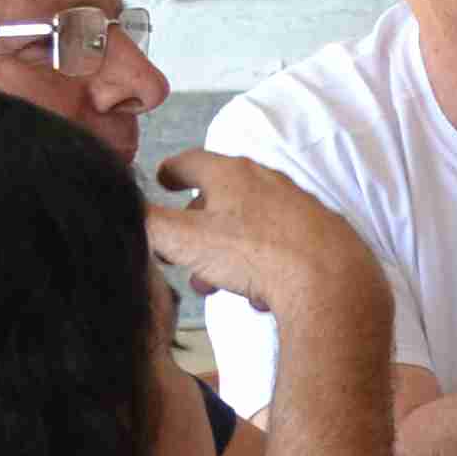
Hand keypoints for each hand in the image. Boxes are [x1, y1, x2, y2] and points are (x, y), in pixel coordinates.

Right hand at [148, 151, 389, 332]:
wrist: (331, 281)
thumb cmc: (257, 254)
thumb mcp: (185, 240)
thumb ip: (148, 224)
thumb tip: (125, 212)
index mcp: (233, 174)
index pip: (192, 161)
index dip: (172, 171)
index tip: (163, 179)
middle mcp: (269, 183)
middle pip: (223, 197)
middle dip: (198, 227)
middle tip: (182, 254)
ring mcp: (299, 208)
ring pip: (250, 227)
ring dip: (227, 253)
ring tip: (216, 283)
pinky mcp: (322, 237)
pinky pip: (280, 249)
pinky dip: (263, 267)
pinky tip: (260, 293)